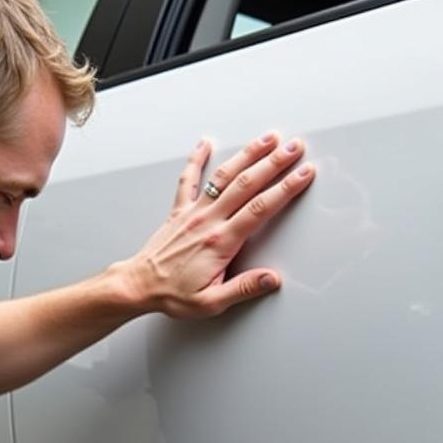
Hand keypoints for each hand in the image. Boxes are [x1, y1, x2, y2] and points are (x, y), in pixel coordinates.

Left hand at [116, 133, 314, 317]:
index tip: (304, 174)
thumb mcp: (210, 303)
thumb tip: (271, 280)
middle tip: (296, 147)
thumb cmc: (172, 295)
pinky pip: (188, 179)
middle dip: (275, 163)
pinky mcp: (178, 211)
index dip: (285, 189)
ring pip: (224, 176)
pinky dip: (196, 159)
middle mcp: (208, 221)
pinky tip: (205, 143)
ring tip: (268, 139)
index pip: (260, 209)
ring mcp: (193, 212)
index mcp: (220, 242)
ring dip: (248, 155)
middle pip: (247, 184)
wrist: (138, 286)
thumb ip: (243, 289)